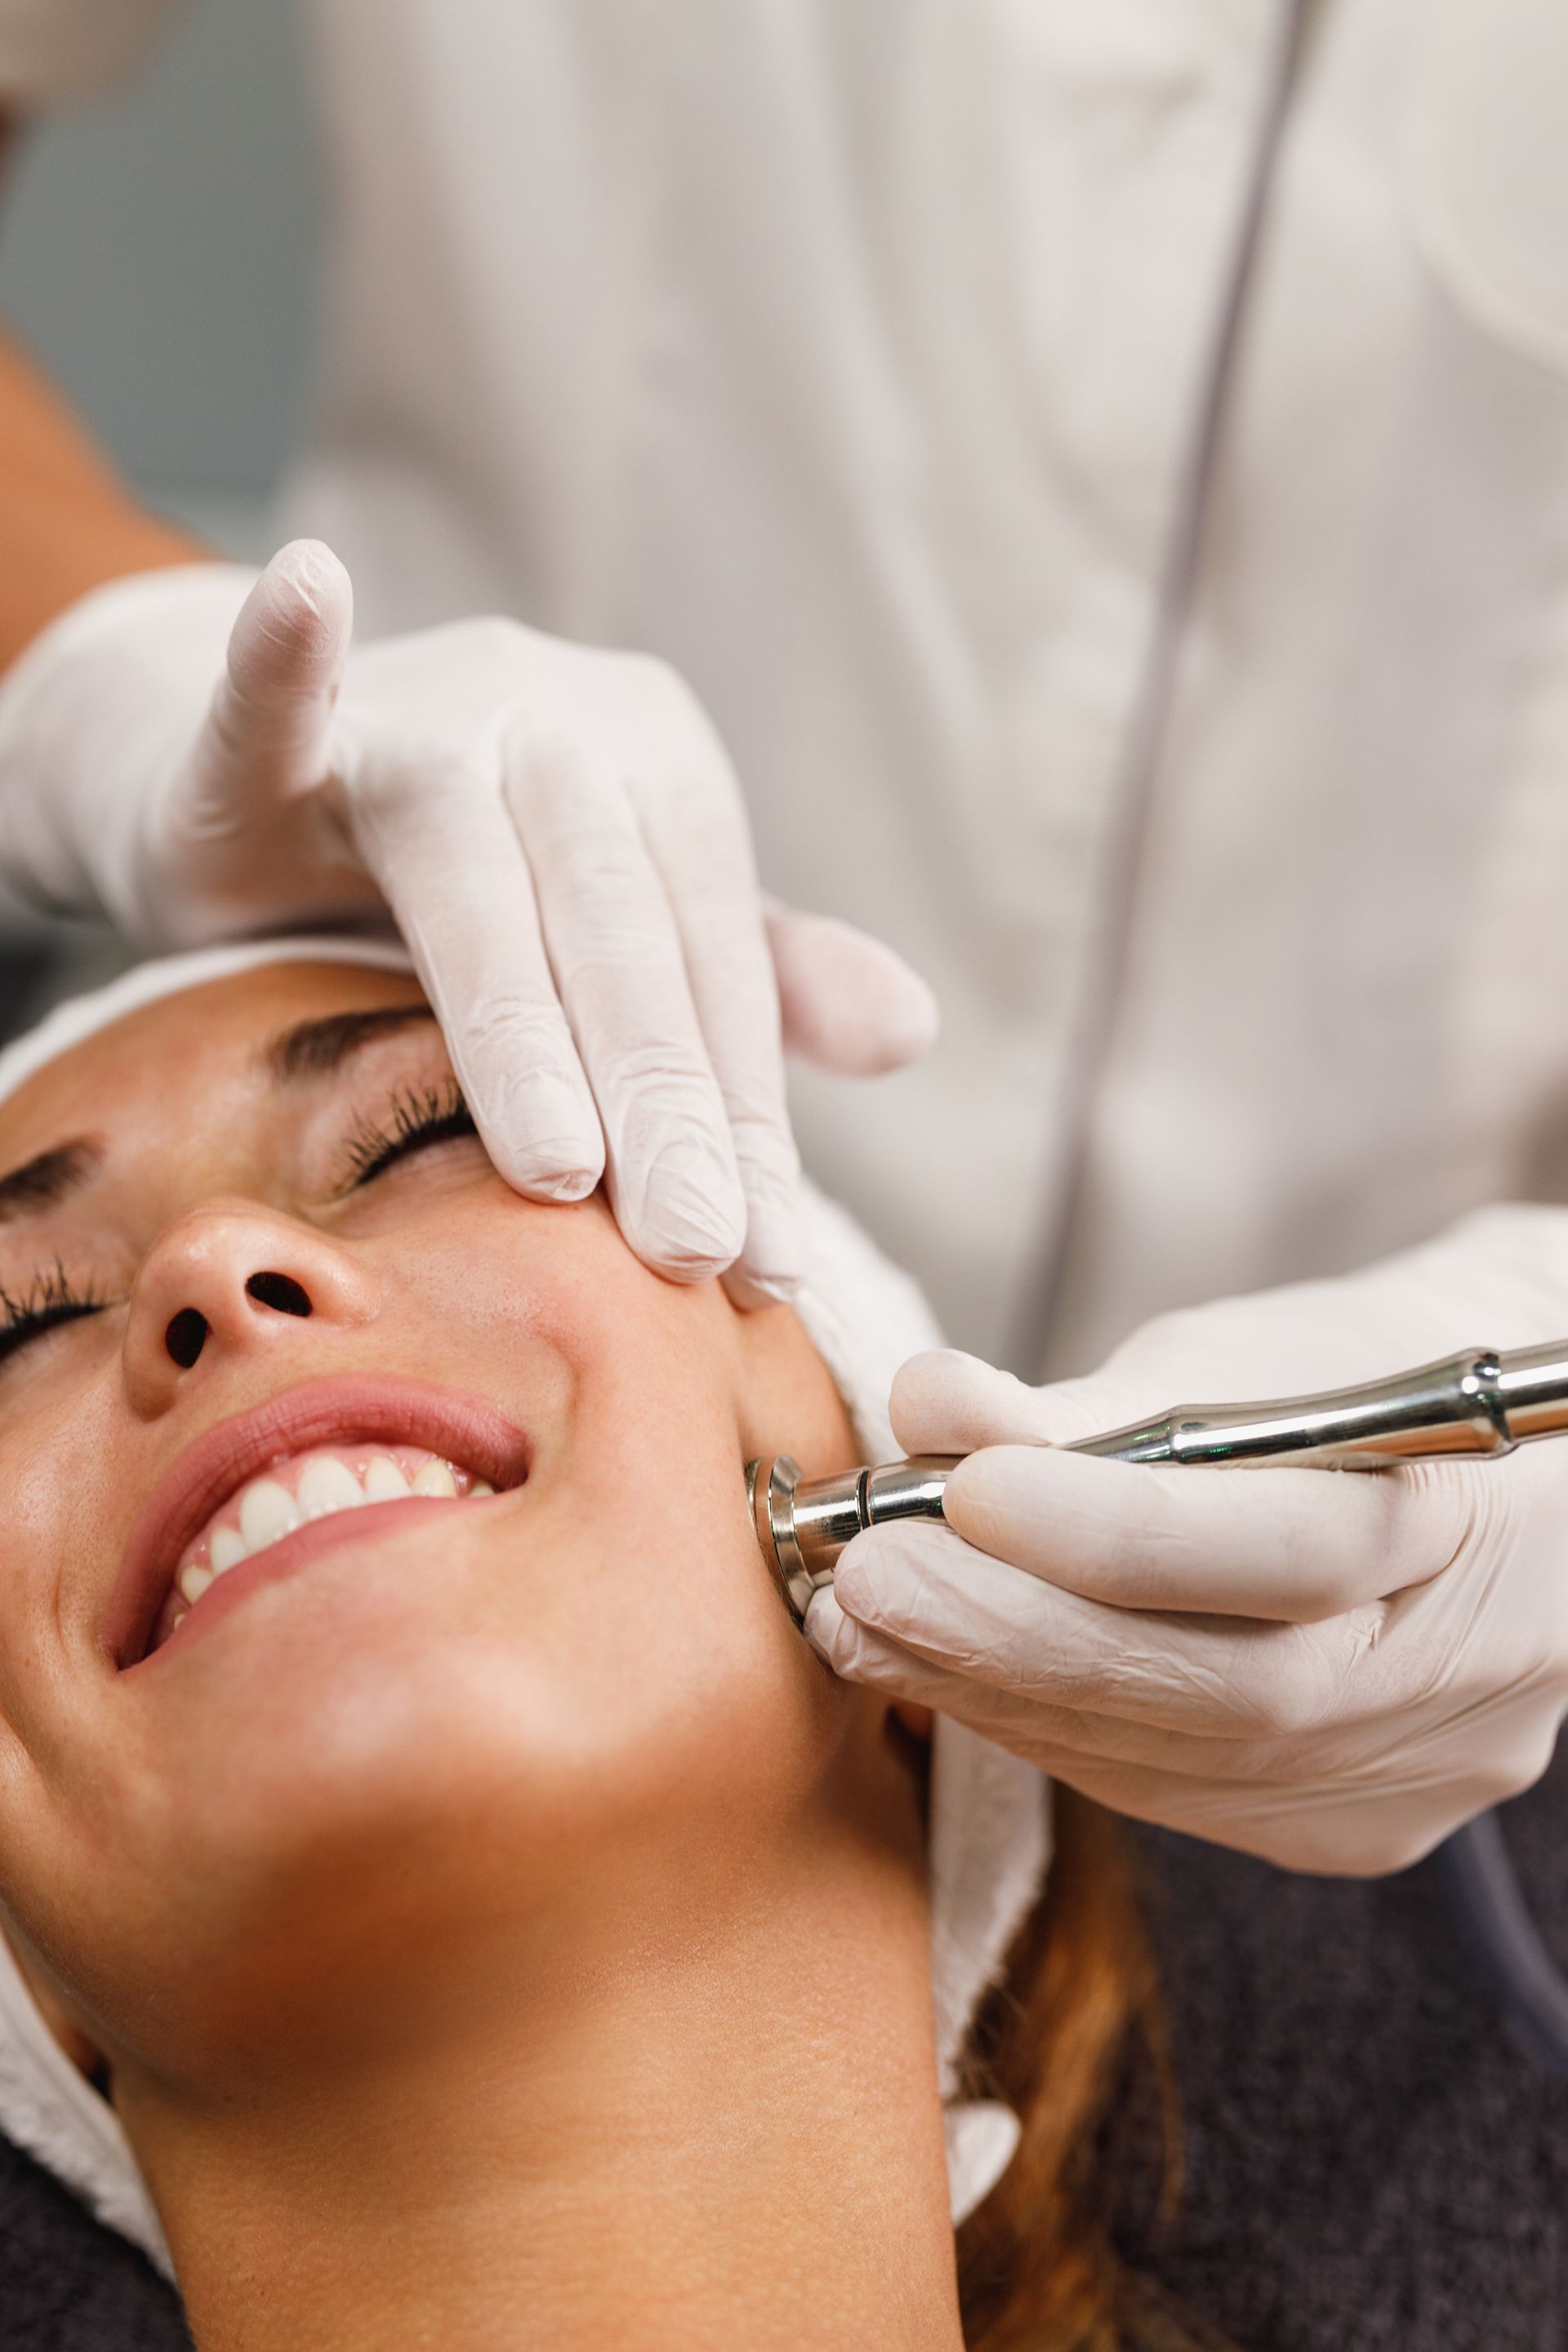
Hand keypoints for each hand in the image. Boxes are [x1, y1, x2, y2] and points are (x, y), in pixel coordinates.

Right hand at [0, 541, 934, 1299]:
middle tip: (694, 1249)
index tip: (768, 1263)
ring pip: (469, 877)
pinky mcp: (260, 740)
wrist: (255, 784)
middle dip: (659, 1099)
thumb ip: (753, 980)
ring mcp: (410, 717)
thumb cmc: (463, 882)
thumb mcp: (620, 931)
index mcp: (656, 765)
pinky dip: (282, 662)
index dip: (744, 1117)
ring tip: (560, 1169)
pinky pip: (268, 706)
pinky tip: (311, 595)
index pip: (714, 964)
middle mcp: (552, 720)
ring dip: (516, 1023)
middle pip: (615, 930)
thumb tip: (912, 1033)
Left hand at [808, 1207, 1567, 1872]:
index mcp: (1479, 1525)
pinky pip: (1181, 1795)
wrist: (1512, 1479)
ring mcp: (1417, 1775)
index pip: (1298, 1555)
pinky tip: (956, 1679)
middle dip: (1022, 1638)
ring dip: (1007, 1695)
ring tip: (873, 1625)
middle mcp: (1467, 1679)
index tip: (960, 1485)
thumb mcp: (1256, 1353)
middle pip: (1232, 1695)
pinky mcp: (1352, 1827)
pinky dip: (1052, 1733)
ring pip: (1191, 1765)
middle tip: (867, 1580)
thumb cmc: (1365, 1377)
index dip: (1116, 1532)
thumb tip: (928, 1407)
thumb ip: (1098, 1401)